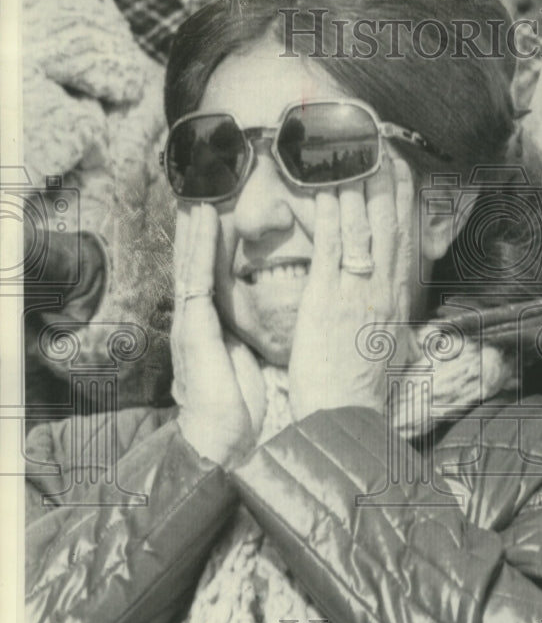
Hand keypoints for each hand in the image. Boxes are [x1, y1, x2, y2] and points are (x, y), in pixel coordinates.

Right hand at [172, 203, 265, 464]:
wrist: (223, 443)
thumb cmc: (241, 409)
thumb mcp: (249, 361)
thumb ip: (249, 334)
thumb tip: (271, 319)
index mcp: (213, 323)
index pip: (213, 269)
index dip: (216, 236)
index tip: (226, 202)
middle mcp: (198, 316)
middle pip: (198, 256)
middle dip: (201, 219)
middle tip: (208, 179)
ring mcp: (191, 319)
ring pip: (192, 257)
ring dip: (197, 220)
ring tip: (203, 181)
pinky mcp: (192, 326)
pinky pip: (196, 276)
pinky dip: (199, 245)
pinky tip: (203, 217)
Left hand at [289, 153, 416, 420]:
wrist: (347, 414)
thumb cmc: (364, 388)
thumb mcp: (394, 349)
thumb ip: (394, 319)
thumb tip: (398, 302)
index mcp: (398, 300)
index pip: (406, 238)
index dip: (405, 198)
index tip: (402, 167)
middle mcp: (383, 289)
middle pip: (388, 223)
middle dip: (385, 179)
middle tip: (378, 143)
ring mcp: (356, 292)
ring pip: (361, 228)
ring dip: (355, 186)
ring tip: (348, 151)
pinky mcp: (327, 300)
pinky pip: (329, 248)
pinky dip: (328, 216)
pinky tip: (323, 189)